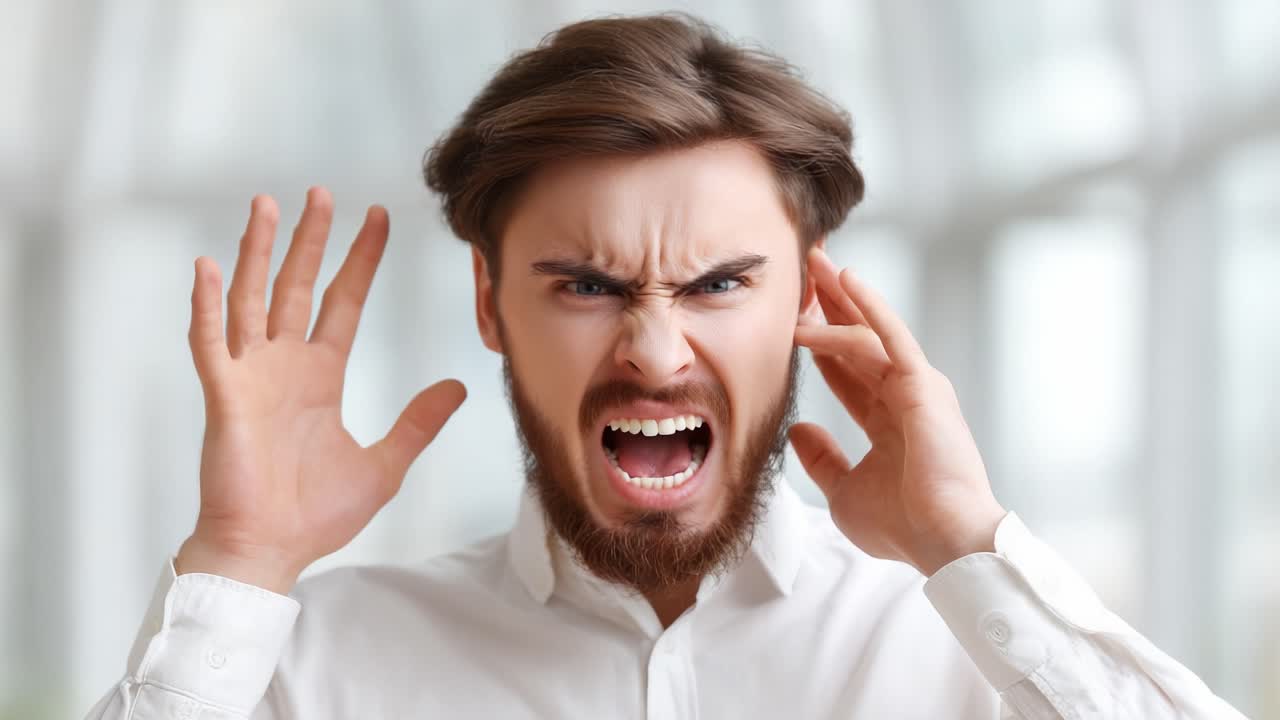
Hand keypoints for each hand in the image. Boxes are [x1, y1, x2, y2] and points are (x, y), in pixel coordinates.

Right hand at [176, 188, 465, 593]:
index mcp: (320, 377)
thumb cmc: (316, 515)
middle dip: (311, 239)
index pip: (342, 302)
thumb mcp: (384, 463)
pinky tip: (208, 266)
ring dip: (256, 252)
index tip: (378, 219)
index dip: (360, 261)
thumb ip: (418, 422)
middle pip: (297, 286)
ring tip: (265, 204)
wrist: (271, 550)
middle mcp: (284, 367)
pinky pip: (211, 342)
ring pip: (251, 298)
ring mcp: (250, 377)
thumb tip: (458, 387)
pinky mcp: (224, 397)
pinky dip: (207, 305)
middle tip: (323, 192)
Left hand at [789, 248, 1005, 576]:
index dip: (821, 342)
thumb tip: (797, 430)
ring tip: (810, 266)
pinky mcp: (923, 384)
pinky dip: (869, 306)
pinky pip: (890, 337)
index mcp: (889, 420)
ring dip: (838, 297)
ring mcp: (917, 387)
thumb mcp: (843, 492)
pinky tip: (846, 280)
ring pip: (868, 330)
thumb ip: (822, 459)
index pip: (847, 370)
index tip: (792, 316)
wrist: (943, 541)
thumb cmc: (903, 526)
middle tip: (805, 266)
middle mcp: (905, 396)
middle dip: (830, 303)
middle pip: (857, 339)